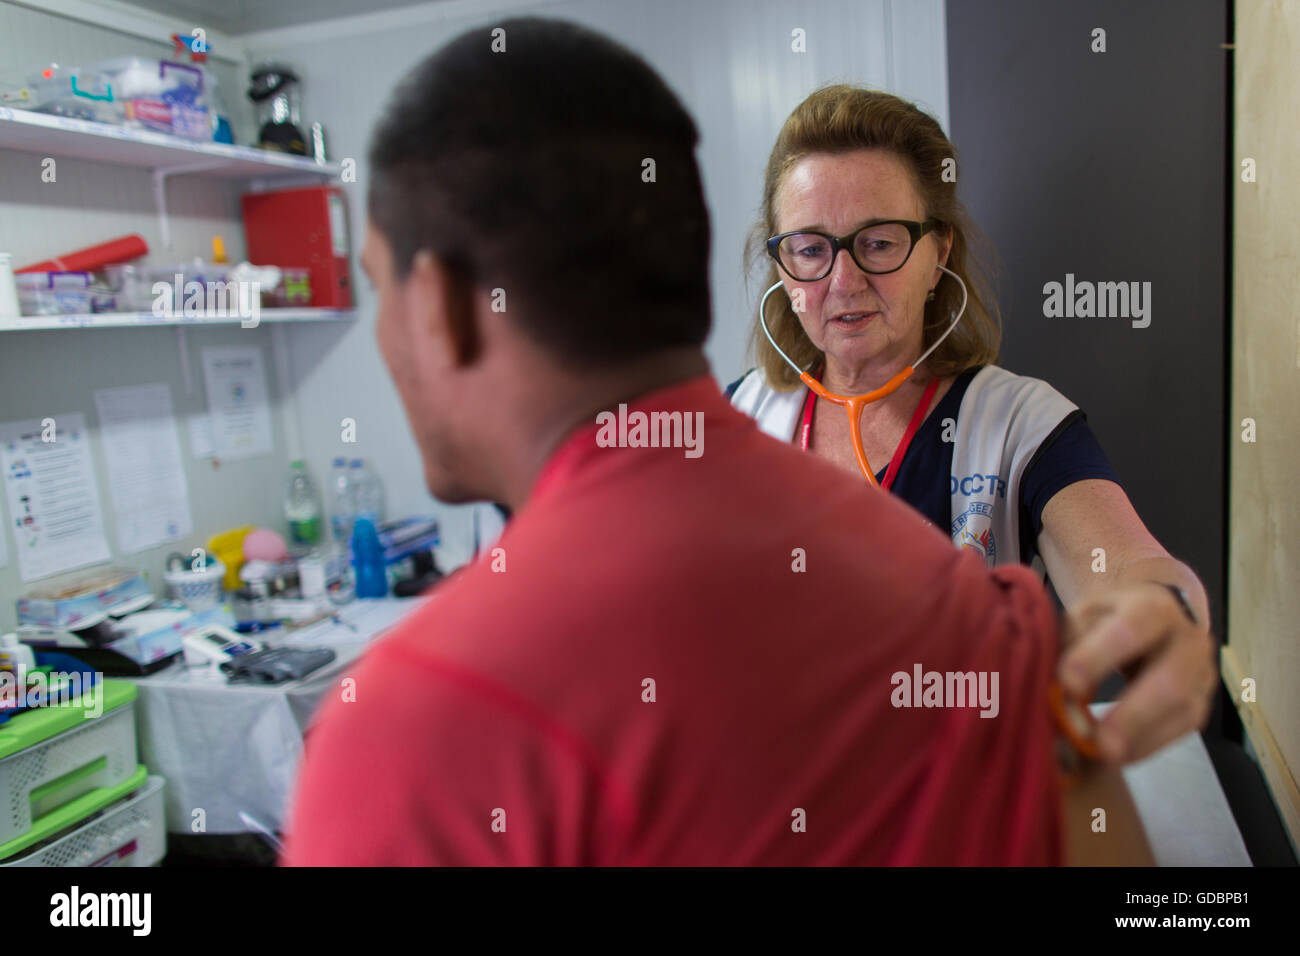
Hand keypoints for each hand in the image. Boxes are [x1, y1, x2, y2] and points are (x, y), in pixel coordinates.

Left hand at [1059, 582, 1216, 763]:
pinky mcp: (1201, 702)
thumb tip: (1057, 692)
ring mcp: (1201, 673)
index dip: (1100, 656)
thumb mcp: (1084, 617)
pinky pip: (1181, 730)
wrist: (1152, 616)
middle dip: (1132, 714)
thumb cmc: (1108, 619)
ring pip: (1182, 710)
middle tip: (1099, 742)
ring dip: (1140, 738)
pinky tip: (1119, 756)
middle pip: (1170, 680)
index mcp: (1152, 606)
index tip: (1068, 683)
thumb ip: (1070, 646)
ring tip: (1103, 756)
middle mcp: (1187, 639)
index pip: (1131, 628)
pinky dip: (1147, 746)